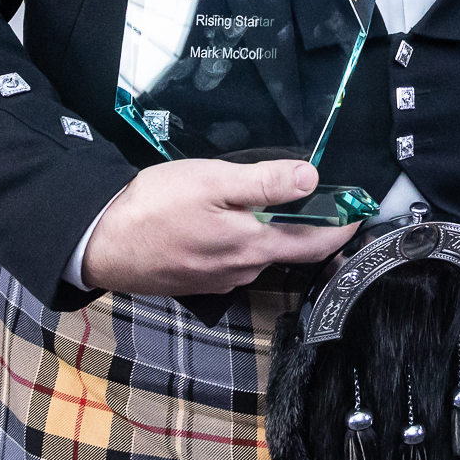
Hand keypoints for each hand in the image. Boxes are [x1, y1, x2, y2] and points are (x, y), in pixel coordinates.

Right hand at [80, 158, 353, 294]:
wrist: (101, 243)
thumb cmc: (153, 208)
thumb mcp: (211, 182)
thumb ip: (263, 183)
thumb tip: (312, 179)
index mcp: (252, 245)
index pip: (316, 241)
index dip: (342, 224)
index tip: (358, 208)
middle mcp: (243, 270)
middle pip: (289, 246)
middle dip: (306, 223)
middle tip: (315, 193)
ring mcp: (221, 280)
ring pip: (260, 252)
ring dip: (269, 229)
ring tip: (265, 199)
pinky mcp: (200, 280)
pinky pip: (235, 259)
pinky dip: (242, 239)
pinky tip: (225, 220)